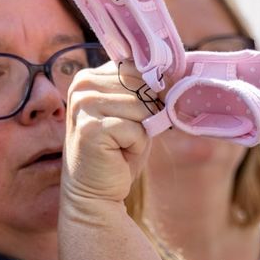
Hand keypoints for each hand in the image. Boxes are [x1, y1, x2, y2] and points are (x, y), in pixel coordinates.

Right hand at [61, 63, 156, 208]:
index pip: (136, 67)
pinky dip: (136, 145)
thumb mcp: (133, 114)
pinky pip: (136, 129)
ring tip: (122, 145)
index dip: (151, 90)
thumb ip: (145, 91)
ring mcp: (84, 105)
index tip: (146, 113)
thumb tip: (176, 75)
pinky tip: (118, 154)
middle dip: (147, 113)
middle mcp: (82, 85)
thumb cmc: (118, 153)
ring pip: (142, 106)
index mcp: (89, 76)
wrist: (94, 193)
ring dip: (141, 131)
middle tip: (128, 136)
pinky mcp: (91, 128)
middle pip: (142, 85)